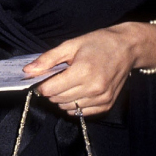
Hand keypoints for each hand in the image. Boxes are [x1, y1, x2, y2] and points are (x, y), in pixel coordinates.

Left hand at [23, 25, 144, 115]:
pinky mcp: (107, 104)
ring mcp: (101, 98)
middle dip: (51, 91)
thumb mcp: (71, 45)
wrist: (127, 48)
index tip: (42, 79)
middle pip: (58, 99)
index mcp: (82, 71)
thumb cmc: (98, 43)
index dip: (42, 85)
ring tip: (67, 83)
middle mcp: (93, 88)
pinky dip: (75, 105)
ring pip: (69, 108)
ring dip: (62, 99)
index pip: (51, 89)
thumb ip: (48, 59)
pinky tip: (77, 92)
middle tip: (55, 79)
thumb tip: (28, 71)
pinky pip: (83, 112)